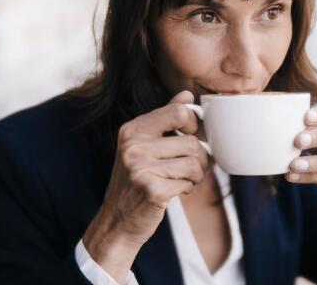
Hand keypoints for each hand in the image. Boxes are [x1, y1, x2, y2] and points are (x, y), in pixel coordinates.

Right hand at [82, 90, 208, 281]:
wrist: (117, 221)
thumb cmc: (136, 180)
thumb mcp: (143, 144)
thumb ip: (165, 118)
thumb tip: (187, 95)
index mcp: (132, 130)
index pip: (178, 112)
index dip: (193, 124)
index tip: (190, 135)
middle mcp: (133, 146)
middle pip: (191, 141)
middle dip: (199, 157)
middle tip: (191, 166)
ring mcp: (140, 168)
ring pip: (194, 163)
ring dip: (196, 175)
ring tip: (184, 179)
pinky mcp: (152, 190)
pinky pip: (188, 182)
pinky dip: (187, 188)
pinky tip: (175, 191)